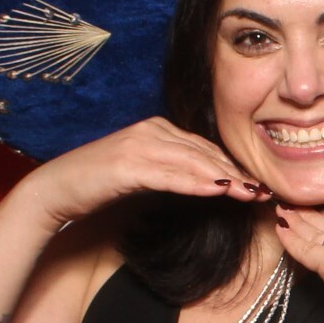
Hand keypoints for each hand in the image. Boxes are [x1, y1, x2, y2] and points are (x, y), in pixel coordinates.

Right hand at [14, 118, 268, 230]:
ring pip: (193, 162)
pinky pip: (170, 175)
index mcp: (158, 129)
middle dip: (238, 172)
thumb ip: (173, 173)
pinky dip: (196, 183)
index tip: (260, 184)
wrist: (56, 190)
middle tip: (267, 191)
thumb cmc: (100, 186)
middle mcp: (152, 130)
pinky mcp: (127, 165)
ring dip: (225, 178)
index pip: (205, 148)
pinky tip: (219, 190)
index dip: (235, 166)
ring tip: (253, 193)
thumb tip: (209, 184)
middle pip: (205, 153)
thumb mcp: (144, 175)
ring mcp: (139, 145)